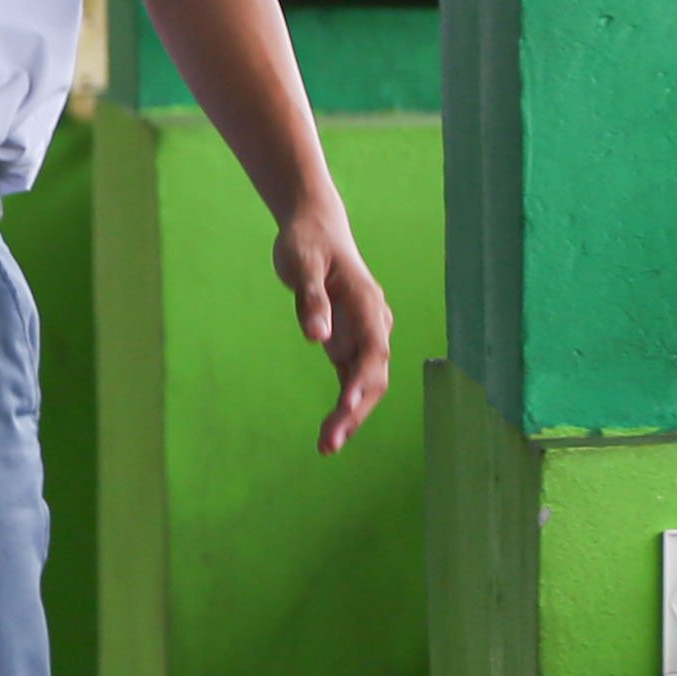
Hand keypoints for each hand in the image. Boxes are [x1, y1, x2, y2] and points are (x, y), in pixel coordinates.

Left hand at [276, 201, 397, 454]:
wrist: (314, 229)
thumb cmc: (307, 243)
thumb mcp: (302, 263)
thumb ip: (311, 299)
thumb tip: (317, 337)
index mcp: (368, 304)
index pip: (373, 349)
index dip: (363, 379)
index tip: (347, 404)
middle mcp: (374, 325)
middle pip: (374, 375)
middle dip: (356, 410)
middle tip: (329, 442)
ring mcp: (364, 337)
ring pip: (366, 384)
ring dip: (351, 416)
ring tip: (327, 446)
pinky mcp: (348, 345)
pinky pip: (351, 381)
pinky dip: (344, 407)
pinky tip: (331, 434)